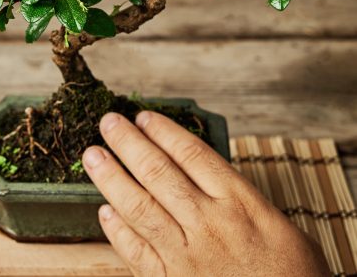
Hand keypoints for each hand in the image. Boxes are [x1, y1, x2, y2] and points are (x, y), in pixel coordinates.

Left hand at [83, 112, 328, 275]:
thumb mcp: (279, 225)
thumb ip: (238, 197)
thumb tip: (203, 172)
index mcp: (239, 203)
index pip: (191, 153)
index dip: (163, 131)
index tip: (143, 116)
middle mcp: (208, 223)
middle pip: (158, 171)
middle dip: (128, 143)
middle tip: (108, 122)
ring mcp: (186, 255)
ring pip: (139, 206)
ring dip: (111, 177)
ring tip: (92, 155)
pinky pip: (136, 252)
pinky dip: (117, 230)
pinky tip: (103, 211)